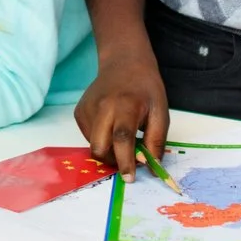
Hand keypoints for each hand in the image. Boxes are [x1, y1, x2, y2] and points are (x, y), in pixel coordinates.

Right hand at [77, 52, 167, 177]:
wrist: (123, 62)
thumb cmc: (145, 88)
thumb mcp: (161, 111)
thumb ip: (156, 140)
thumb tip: (151, 168)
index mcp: (126, 105)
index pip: (122, 138)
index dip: (125, 160)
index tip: (130, 177)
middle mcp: (102, 107)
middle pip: (99, 146)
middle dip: (112, 160)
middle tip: (127, 158)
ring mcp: (87, 109)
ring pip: (92, 144)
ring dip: (108, 149)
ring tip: (121, 136)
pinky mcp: (79, 111)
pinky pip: (87, 136)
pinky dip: (100, 139)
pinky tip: (110, 126)